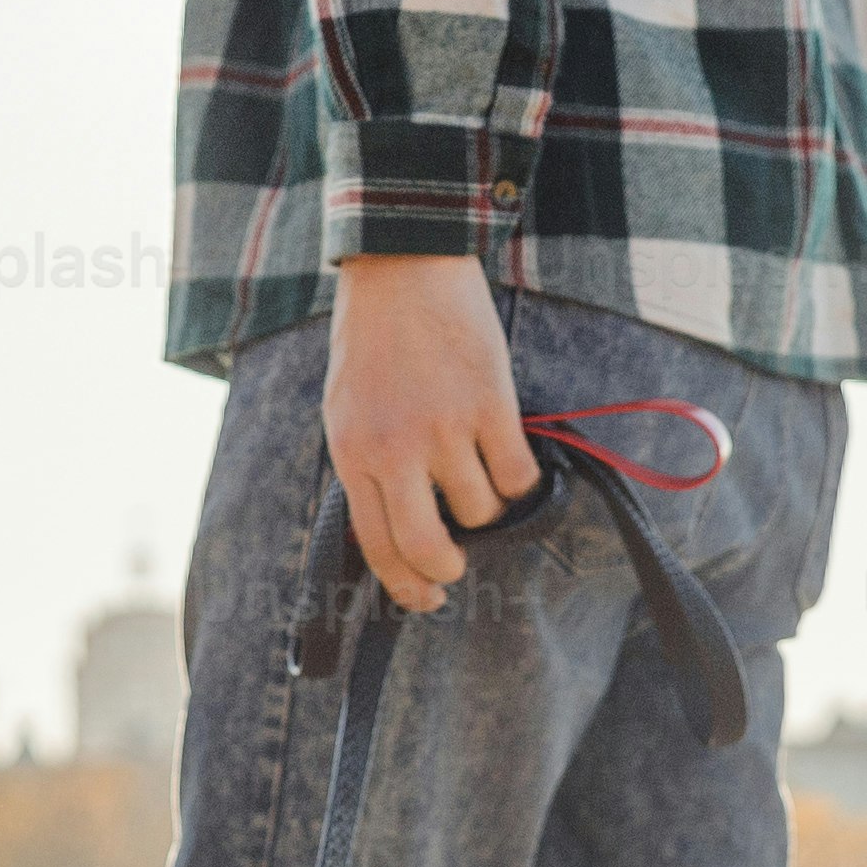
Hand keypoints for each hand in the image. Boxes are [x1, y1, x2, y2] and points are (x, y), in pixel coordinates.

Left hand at [325, 254, 534, 613]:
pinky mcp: (491, 406)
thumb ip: (367, 469)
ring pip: (481, 510)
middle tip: (456, 565)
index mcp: (352, 454)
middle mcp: (396, 450)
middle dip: (447, 568)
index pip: (378, 546)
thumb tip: (395, 532)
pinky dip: (519, 479)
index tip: (426, 598)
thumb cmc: (374, 341)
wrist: (404, 267)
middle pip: (428, 547)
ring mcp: (445, 429)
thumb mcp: (346, 411)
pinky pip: (517, 475)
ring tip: (477, 474)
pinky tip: (507, 457)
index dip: (407, 585)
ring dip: (485, 507)